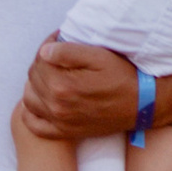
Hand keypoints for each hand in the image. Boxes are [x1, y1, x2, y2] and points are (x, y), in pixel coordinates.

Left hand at [21, 35, 141, 141]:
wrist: (142, 105)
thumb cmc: (122, 77)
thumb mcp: (99, 57)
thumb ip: (68, 52)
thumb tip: (43, 52)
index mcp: (63, 85)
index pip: (39, 60)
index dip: (48, 45)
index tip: (59, 39)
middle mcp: (56, 106)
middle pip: (33, 77)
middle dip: (42, 62)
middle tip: (57, 54)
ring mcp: (58, 121)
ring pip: (29, 98)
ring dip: (35, 83)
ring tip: (50, 74)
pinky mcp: (64, 132)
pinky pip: (34, 125)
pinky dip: (30, 112)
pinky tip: (38, 100)